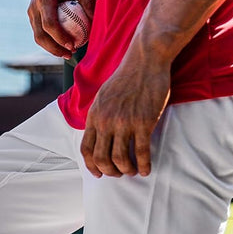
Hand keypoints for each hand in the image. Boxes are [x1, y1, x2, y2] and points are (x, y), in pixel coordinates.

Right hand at [28, 0, 96, 56]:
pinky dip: (50, 42)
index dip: (59, 37)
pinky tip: (63, 47)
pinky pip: (39, 34)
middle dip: (54, 49)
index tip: (72, 45)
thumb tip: (96, 22)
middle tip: (70, 54)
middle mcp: (34, 6)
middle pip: (40, 35)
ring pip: (38, 37)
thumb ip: (88, 2)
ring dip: (52, 49)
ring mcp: (31, 13)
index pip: (49, 23)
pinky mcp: (32, 17)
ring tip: (68, 53)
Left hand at [80, 58, 170, 177]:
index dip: (92, 166)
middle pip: (101, 159)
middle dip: (109, 171)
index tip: (99, 173)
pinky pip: (142, 153)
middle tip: (118, 173)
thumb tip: (97, 136)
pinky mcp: (144, 122)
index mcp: (95, 116)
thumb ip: (98, 116)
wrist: (146, 60)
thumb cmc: (126, 77)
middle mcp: (106, 121)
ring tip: (132, 171)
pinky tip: (146, 170)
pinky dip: (144, 165)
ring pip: (120, 160)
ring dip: (126, 170)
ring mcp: (125, 123)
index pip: (86, 149)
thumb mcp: (102, 96)